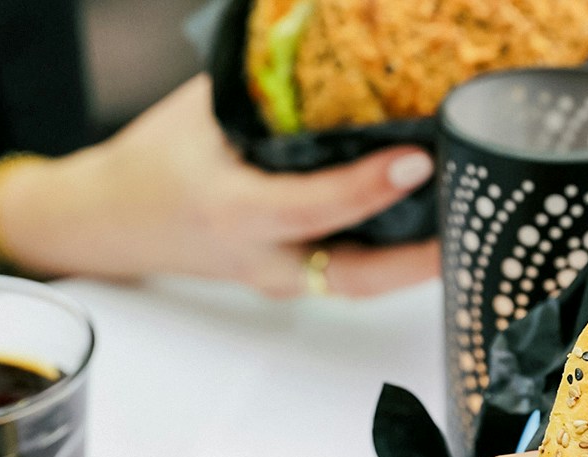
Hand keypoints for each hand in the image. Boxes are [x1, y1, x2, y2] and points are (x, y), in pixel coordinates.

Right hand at [0, 74, 436, 296]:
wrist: (110, 222)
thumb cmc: (155, 160)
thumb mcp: (203, 110)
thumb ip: (268, 87)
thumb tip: (332, 40)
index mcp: (232, 210)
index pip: (314, 206)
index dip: (369, 187)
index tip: (420, 161)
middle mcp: (261, 259)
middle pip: (355, 276)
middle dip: (421, 258)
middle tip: (478, 221)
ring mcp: (278, 280)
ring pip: (360, 283)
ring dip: (419, 261)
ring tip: (474, 221)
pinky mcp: (291, 283)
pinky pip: (351, 274)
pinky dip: (395, 256)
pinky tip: (436, 226)